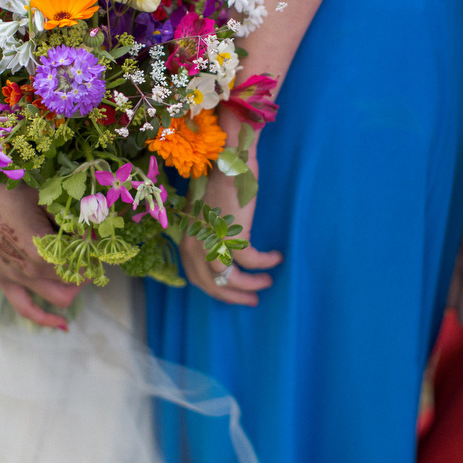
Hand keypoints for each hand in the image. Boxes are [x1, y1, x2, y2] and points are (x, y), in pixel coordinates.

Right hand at [0, 170, 80, 328]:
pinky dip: (46, 318)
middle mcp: (32, 271)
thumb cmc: (4, 192)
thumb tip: (92, 232)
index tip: (95, 235)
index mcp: (44, 251)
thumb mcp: (43, 200)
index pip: (85, 262)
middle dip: (88, 267)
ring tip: (77, 267)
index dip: (95, 250)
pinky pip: (27, 309)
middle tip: (89, 249)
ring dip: (74, 285)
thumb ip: (69, 219)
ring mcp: (17, 279)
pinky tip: (63, 324)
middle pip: (77, 281)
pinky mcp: (4, 280)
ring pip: (61, 298)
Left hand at [180, 147, 282, 306]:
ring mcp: (211, 241)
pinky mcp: (233, 236)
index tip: (233, 293)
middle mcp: (193, 245)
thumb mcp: (205, 212)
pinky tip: (276, 258)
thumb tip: (221, 251)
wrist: (227, 162)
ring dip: (252, 284)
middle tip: (252, 300)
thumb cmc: (219, 182)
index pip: (197, 277)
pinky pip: (252, 261)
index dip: (216, 289)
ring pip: (231, 277)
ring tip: (267, 282)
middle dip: (234, 296)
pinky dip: (265, 263)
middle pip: (212, 284)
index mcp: (186, 240)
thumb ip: (207, 233)